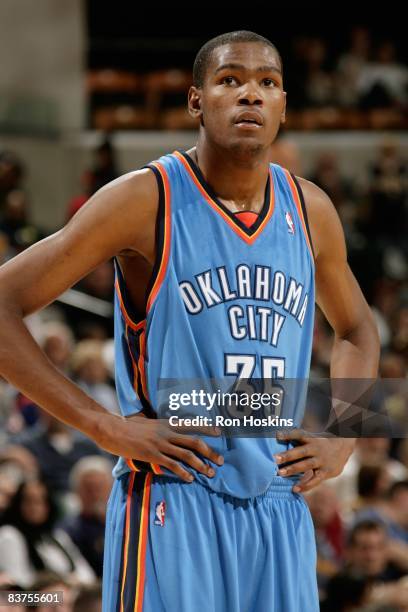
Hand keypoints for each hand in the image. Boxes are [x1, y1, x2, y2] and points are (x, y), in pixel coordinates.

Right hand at [96, 413, 223, 482]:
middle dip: (210, 452)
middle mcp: (166, 432)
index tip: (220, 432)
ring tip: (210, 473)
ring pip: (186, 455)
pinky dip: (183, 472)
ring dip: (201, 465)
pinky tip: (190, 478)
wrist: (112, 429)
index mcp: (166, 423)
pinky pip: (172, 464)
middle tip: (221, 461)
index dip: (207, 428)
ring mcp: (160, 444)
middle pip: (194, 442)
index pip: (192, 424)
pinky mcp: (152, 455)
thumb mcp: (146, 421)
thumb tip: (162, 426)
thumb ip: (157, 425)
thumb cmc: (127, 425)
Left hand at [273, 429, 355, 492]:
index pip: (299, 435)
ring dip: (293, 469)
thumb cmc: (322, 442)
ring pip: (306, 465)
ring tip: (280, 473)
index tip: (277, 435)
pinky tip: (294, 489)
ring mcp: (322, 461)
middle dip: (288, 455)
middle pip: (301, 451)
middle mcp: (317, 449)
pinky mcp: (326, 472)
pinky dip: (305, 485)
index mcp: (312, 439)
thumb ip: (299, 439)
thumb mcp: (313, 437)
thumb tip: (278, 436)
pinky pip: (314, 480)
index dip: (288, 434)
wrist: (345, 446)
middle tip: (275, 458)